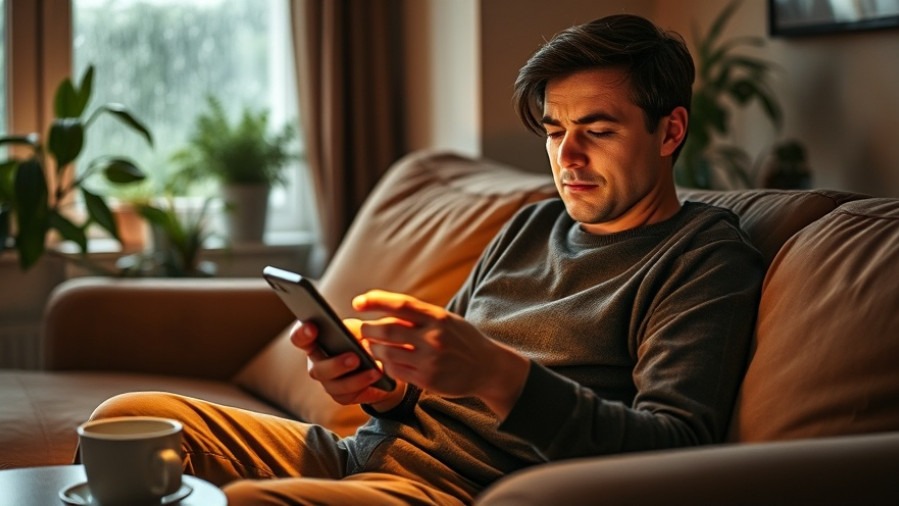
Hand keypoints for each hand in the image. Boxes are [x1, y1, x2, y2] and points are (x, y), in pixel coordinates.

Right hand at [289, 320, 405, 409]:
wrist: (384, 364)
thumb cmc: (366, 340)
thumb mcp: (361, 329)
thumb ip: (352, 329)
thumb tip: (349, 331)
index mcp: (316, 343)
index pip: (300, 339)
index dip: (302, 334)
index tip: (312, 328)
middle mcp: (317, 364)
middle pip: (317, 369)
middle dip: (335, 364)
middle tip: (354, 358)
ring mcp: (328, 382)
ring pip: (333, 385)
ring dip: (355, 378)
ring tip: (374, 370)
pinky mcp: (342, 396)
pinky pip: (348, 395)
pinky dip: (364, 385)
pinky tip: (376, 376)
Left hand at [351, 290, 530, 418]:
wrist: (488, 368)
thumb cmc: (462, 340)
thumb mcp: (447, 320)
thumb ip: (420, 316)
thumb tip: (384, 311)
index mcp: (438, 318)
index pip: (401, 304)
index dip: (376, 301)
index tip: (358, 302)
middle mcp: (433, 338)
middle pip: (387, 330)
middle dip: (368, 330)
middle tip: (362, 329)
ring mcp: (430, 360)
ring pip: (387, 353)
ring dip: (373, 348)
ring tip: (371, 345)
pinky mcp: (427, 380)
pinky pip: (395, 371)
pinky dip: (385, 364)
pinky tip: (386, 360)